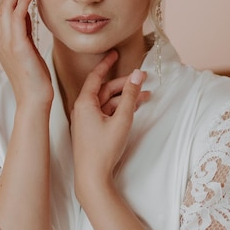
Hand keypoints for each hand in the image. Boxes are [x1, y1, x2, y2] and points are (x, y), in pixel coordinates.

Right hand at [0, 0, 52, 107]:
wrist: (35, 100)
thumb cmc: (35, 79)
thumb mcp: (30, 50)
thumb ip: (26, 31)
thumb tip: (28, 12)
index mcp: (3, 40)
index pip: (6, 8)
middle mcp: (0, 39)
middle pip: (4, 3)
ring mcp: (6, 43)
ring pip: (8, 7)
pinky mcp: (16, 46)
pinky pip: (17, 17)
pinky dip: (23, 1)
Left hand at [70, 51, 147, 191]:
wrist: (91, 176)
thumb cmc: (104, 149)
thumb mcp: (122, 120)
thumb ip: (131, 97)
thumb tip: (138, 75)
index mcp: (84, 103)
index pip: (96, 77)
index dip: (106, 64)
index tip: (115, 53)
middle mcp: (82, 109)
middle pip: (105, 90)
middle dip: (125, 85)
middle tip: (144, 80)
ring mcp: (85, 120)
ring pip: (107, 102)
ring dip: (126, 98)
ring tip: (147, 96)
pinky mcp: (90, 129)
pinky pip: (105, 113)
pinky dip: (119, 109)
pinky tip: (135, 108)